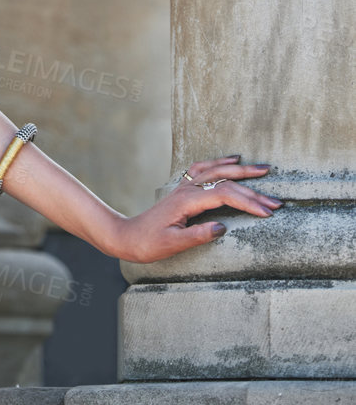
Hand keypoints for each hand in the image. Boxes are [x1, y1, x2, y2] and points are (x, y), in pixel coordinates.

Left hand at [113, 157, 280, 263]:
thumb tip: (222, 227)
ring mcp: (184, 187)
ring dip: (241, 170)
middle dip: (253, 190)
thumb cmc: (150, 243)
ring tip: (264, 169)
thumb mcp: (173, 244)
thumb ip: (197, 235)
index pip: (225, 196)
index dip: (248, 203)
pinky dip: (221, 163)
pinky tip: (233, 160)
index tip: (268, 213)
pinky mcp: (183, 189)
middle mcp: (187, 189)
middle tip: (277, 201)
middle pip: (226, 182)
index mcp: (187, 202)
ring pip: (217, 171)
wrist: (128, 236)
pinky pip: (204, 169)